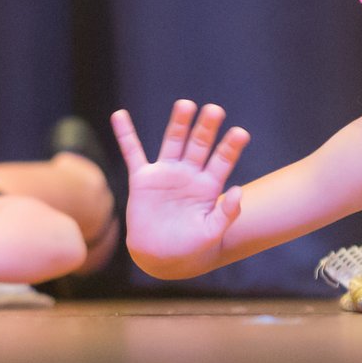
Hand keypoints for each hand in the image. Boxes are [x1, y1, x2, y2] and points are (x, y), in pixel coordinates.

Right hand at [110, 100, 250, 276]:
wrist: (162, 258)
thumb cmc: (192, 249)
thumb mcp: (213, 233)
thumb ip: (226, 214)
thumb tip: (239, 190)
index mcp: (208, 186)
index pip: (222, 160)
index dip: (231, 147)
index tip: (241, 133)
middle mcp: (189, 175)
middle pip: (200, 144)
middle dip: (207, 127)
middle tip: (215, 110)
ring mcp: (166, 174)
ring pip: (173, 142)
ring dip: (179, 123)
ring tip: (186, 104)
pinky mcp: (143, 180)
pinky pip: (133, 153)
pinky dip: (126, 134)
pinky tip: (120, 115)